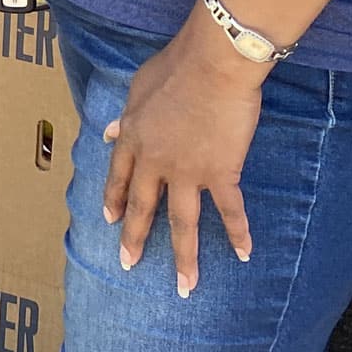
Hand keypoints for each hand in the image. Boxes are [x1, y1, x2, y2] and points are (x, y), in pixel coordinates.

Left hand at [100, 15, 264, 295]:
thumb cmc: (176, 66)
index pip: (119, 175)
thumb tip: (108, 132)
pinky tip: (243, 255)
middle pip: (144, 207)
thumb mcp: (137, 87)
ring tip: (185, 287)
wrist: (212, 64)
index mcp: (133, 137)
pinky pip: (228, 210)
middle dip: (135, 239)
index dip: (115, 198)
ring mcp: (187, 171)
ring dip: (184, 257)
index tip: (110, 218)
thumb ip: (125, 115)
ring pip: (183, 222)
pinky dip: (237, 233)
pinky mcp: (220, 172)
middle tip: (129, 265)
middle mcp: (155, 161)